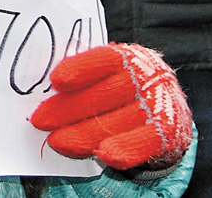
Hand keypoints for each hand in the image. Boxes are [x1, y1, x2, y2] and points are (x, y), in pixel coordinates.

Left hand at [31, 43, 191, 170]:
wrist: (170, 110)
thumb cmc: (125, 88)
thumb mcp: (110, 75)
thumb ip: (86, 78)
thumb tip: (48, 90)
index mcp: (130, 56)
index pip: (105, 59)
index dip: (81, 69)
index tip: (55, 81)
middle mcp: (147, 77)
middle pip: (106, 93)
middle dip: (70, 108)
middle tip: (40, 120)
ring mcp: (159, 103)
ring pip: (118, 120)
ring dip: (85, 133)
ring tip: (57, 141)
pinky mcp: (169, 131)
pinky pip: (144, 141)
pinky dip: (124, 149)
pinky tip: (103, 155)